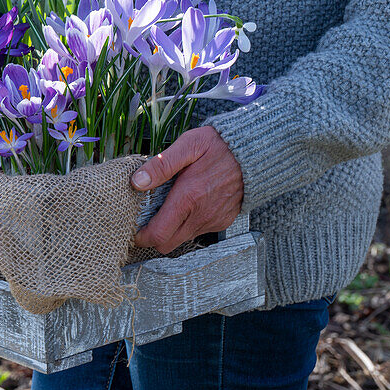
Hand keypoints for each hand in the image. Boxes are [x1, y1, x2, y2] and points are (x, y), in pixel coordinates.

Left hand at [131, 127, 243, 253]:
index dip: (141, 237)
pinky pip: (198, 230)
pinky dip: (188, 223)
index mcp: (188, 198)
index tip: (132, 228)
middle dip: (152, 237)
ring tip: (166, 206)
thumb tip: (137, 182)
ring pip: (182, 238)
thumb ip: (162, 165)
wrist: (256, 152)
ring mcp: (214, 221)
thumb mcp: (188, 146)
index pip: (158, 234)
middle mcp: (201, 215)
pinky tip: (188, 204)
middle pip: (167, 244)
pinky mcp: (223, 221)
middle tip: (145, 219)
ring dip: (170, 229)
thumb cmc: (220, 146)